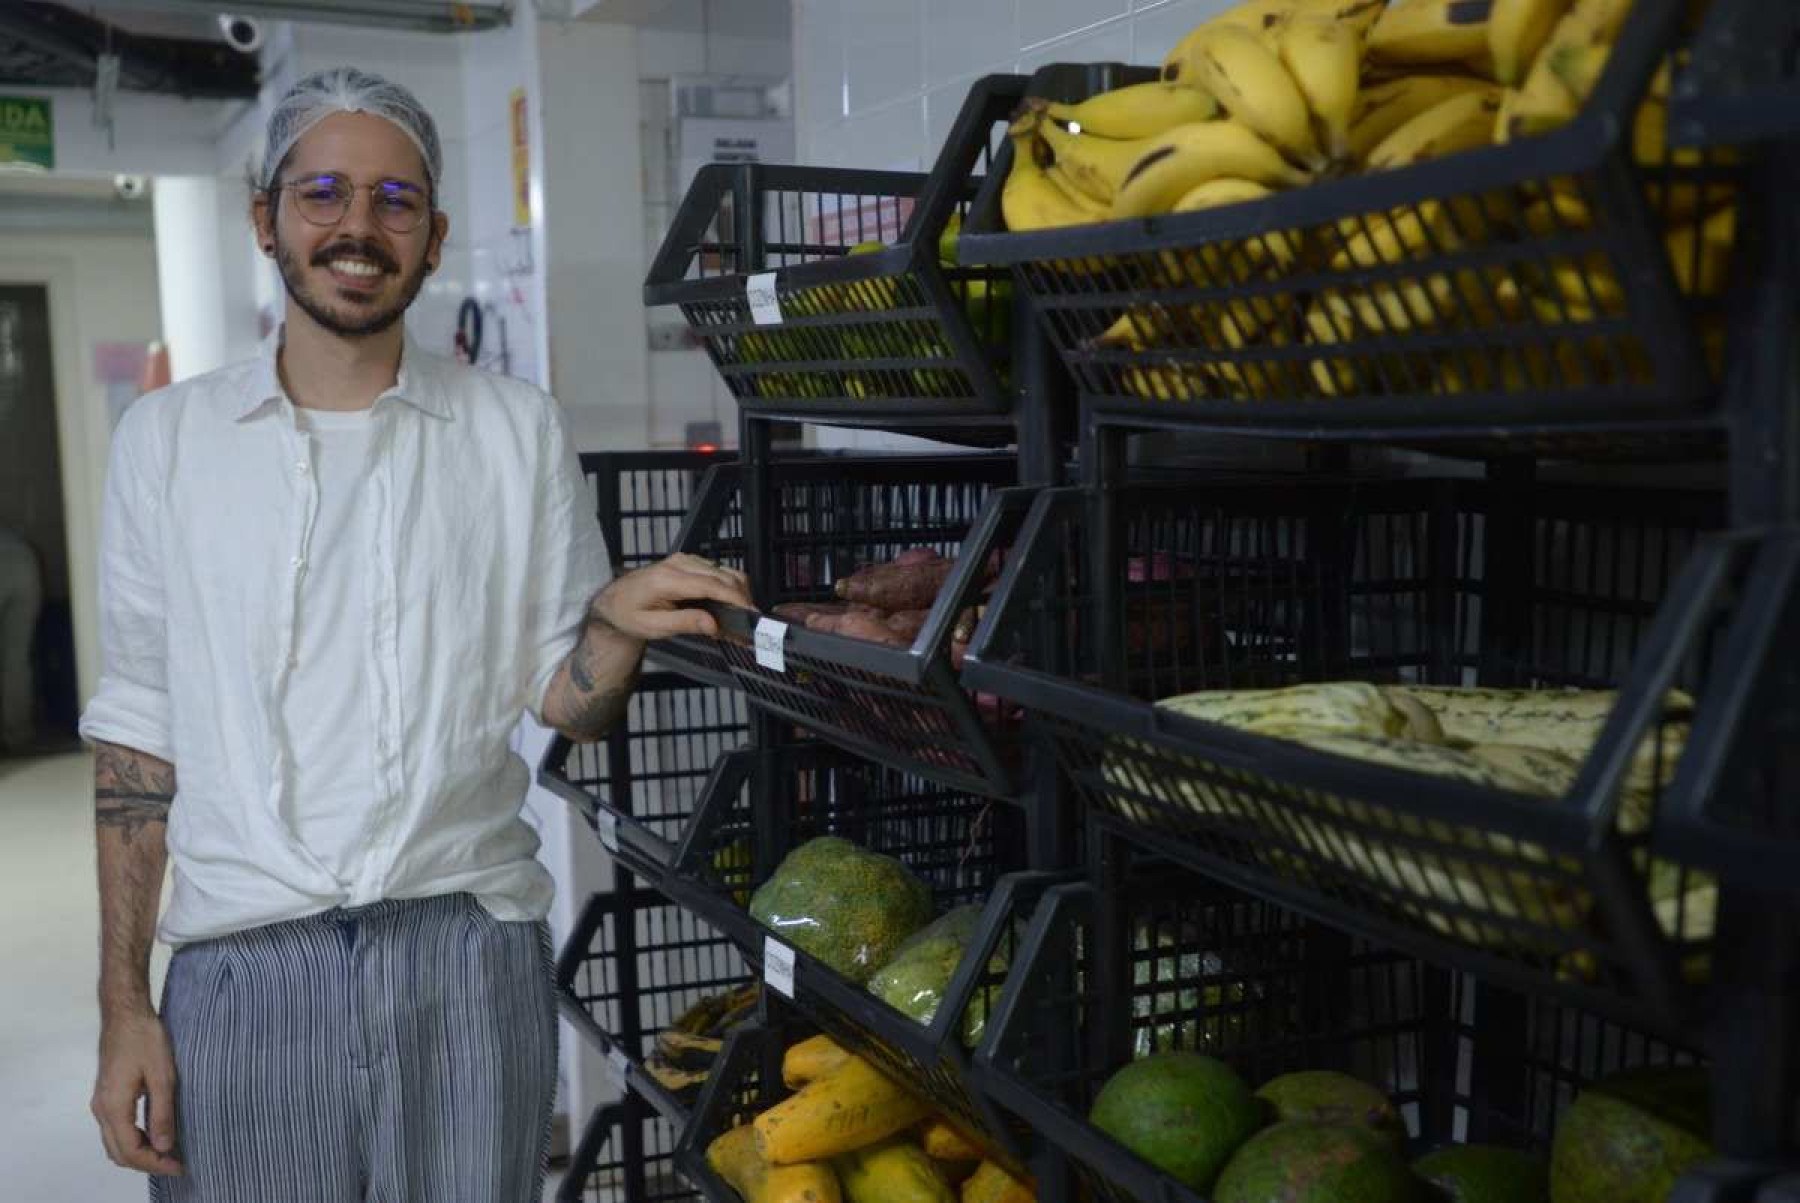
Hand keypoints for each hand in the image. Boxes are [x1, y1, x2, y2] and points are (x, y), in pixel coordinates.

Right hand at [92, 1010, 182, 1175]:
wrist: (126, 1014)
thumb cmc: (145, 1040)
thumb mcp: (163, 1076)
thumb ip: (162, 1113)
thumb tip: (165, 1147)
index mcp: (114, 1107)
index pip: (131, 1151)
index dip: (155, 1164)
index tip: (180, 1166)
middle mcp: (102, 1110)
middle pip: (119, 1152)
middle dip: (147, 1163)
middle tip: (177, 1163)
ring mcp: (101, 1103)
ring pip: (115, 1143)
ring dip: (139, 1153)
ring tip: (168, 1153)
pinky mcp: (106, 1095)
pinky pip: (115, 1129)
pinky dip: (132, 1140)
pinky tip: (154, 1135)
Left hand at [591, 553, 753, 640]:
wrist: (614, 601)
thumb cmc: (629, 615)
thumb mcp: (652, 627)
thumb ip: (684, 623)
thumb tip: (713, 625)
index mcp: (668, 579)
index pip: (711, 584)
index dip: (735, 599)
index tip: (750, 614)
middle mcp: (679, 563)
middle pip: (723, 576)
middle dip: (741, 599)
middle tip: (748, 625)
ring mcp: (685, 560)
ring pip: (724, 571)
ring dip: (737, 593)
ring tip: (739, 618)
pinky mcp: (689, 562)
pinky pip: (717, 571)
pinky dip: (729, 587)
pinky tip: (728, 607)